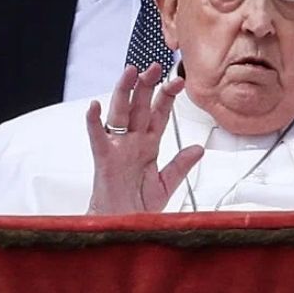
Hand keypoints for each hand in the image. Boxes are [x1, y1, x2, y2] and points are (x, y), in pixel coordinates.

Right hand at [85, 62, 202, 214]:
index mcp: (148, 144)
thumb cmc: (139, 206)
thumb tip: (199, 149)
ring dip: (123, 93)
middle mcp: (132, 142)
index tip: (178, 80)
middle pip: (138, 106)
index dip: (167, 96)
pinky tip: (94, 106)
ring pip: (119, 114)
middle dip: (146, 85)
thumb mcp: (166, 184)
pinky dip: (94, 121)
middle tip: (154, 67)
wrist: (122, 226)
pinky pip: (97, 137)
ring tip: (128, 72)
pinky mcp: (103, 159)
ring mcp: (117, 148)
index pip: (158, 113)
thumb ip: (180, 165)